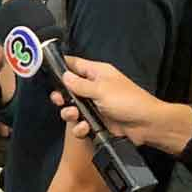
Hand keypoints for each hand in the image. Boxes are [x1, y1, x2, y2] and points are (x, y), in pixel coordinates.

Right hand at [50, 56, 191, 154]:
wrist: (145, 125)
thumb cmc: (127, 101)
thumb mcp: (101, 89)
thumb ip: (79, 84)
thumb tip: (64, 75)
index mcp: (97, 73)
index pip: (74, 64)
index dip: (60, 66)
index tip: (46, 70)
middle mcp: (93, 87)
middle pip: (68, 88)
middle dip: (61, 95)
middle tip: (59, 100)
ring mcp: (94, 105)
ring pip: (71, 107)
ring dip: (68, 112)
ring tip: (73, 115)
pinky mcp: (95, 122)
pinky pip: (79, 123)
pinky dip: (79, 127)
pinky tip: (85, 128)